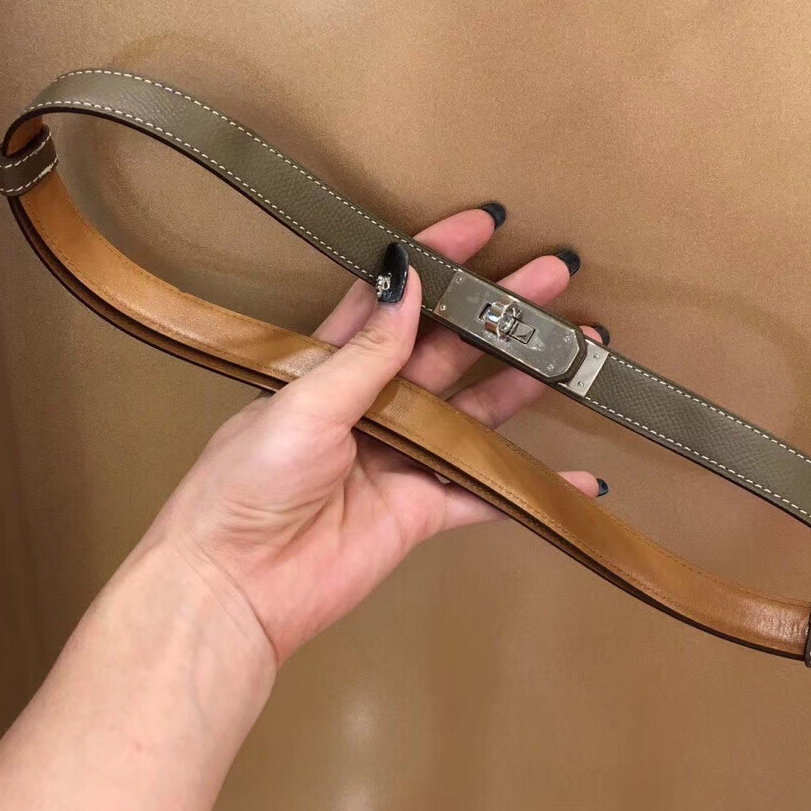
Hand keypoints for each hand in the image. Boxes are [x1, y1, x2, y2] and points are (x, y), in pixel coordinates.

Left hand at [146, 207, 605, 663]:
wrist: (234, 586)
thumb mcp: (303, 404)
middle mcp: (373, 406)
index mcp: (332, 368)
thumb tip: (407, 283)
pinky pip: (484, 496)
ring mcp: (403, 458)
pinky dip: (525, 489)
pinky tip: (576, 479)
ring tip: (576, 348)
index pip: (390, 298)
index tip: (481, 225)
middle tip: (554, 275)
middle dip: (499, 312)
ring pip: (476, 412)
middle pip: (448, 348)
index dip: (434, 259)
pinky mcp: (421, 511)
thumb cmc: (248, 483)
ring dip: (523, 382)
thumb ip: (366, 353)